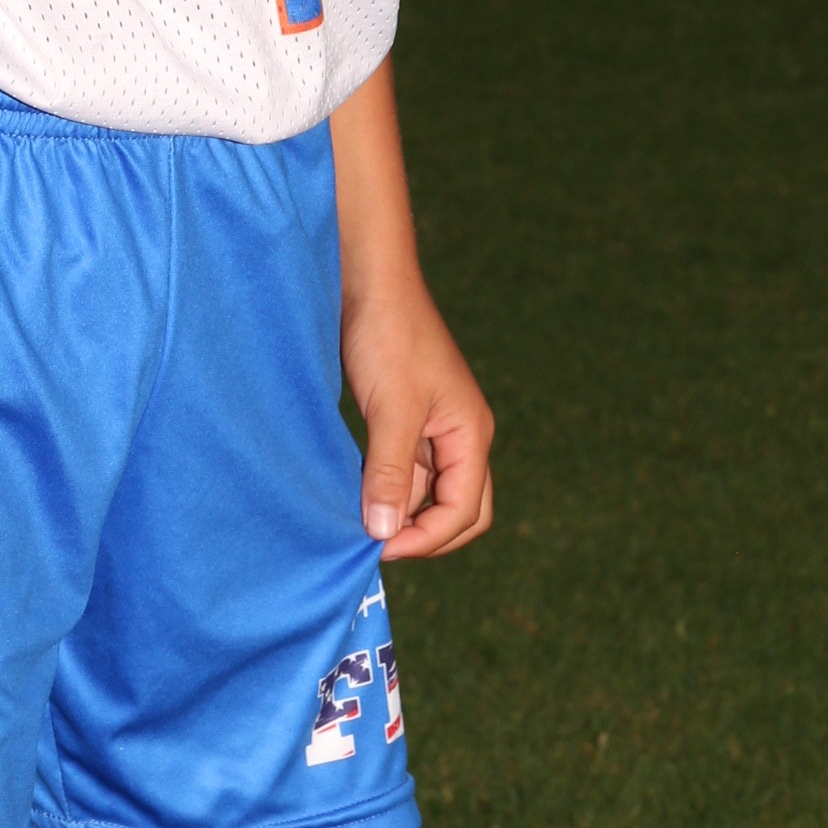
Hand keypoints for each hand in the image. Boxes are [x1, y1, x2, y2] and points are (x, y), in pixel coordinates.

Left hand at [342, 284, 494, 561]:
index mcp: (471, 434)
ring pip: (428, 491)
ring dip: (400, 511)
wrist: (369, 281)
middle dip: (425, 534)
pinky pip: (406, 470)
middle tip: (376, 543)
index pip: (464, 511)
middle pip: (459, 510)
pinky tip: (356, 493)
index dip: (426, 538)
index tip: (379, 546)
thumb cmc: (389, 334)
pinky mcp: (406, 418)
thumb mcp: (391, 409)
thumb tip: (384, 534)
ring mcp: (434, 428)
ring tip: (359, 522)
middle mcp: (460, 436)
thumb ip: (390, 473)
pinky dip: (387, 487)